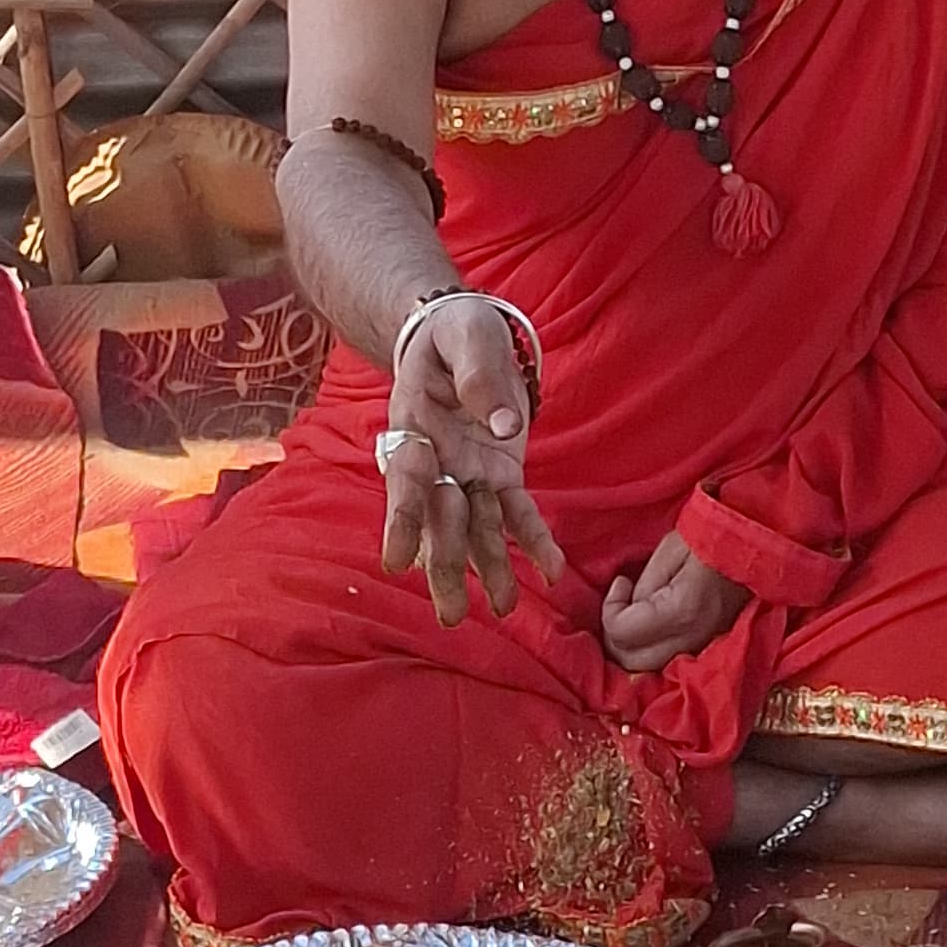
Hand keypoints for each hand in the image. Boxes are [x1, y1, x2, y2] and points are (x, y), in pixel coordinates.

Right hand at [379, 297, 560, 627]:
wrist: (462, 333)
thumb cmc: (456, 332)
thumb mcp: (468, 336)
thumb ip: (480, 375)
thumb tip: (505, 426)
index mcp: (413, 427)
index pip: (405, 481)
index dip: (402, 522)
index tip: (396, 563)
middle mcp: (436, 461)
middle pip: (439, 520)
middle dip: (446, 566)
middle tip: (451, 615)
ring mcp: (467, 473)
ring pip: (476, 528)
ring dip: (488, 569)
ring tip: (505, 610)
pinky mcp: (499, 475)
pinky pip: (516, 513)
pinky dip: (533, 541)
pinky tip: (550, 572)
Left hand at [600, 530, 747, 672]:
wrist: (756, 544)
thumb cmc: (713, 537)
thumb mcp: (669, 549)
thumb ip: (643, 587)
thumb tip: (629, 610)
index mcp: (682, 611)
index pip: (623, 634)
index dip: (610, 610)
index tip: (621, 584)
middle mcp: (693, 639)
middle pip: (632, 662)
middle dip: (616, 636)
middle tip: (622, 605)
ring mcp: (705, 648)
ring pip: (649, 669)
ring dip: (633, 646)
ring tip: (636, 613)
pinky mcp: (710, 647)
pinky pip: (669, 661)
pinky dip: (652, 649)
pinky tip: (654, 625)